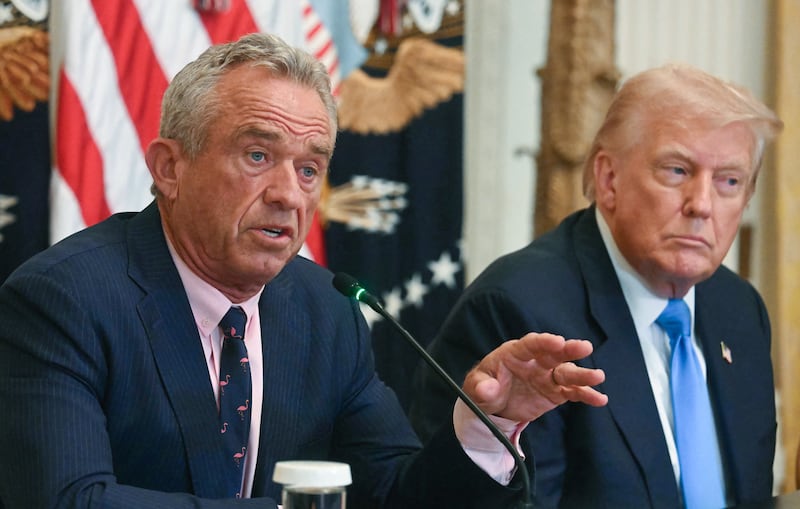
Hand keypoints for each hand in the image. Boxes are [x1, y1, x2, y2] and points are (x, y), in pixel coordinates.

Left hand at [462, 332, 606, 422]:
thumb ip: (481, 387)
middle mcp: (536, 361)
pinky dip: (586, 395)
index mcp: (516, 353)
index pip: (531, 344)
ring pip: (568, 373)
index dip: (544, 342)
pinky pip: (573, 392)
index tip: (558, 341)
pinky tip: (600, 399)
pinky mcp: (556, 391)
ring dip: (582, 374)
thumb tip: (487, 389)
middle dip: (569, 350)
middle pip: (555, 353)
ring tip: (598, 376)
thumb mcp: (476, 387)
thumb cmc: (484, 387)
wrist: (494, 405)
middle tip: (585, 347)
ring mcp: (548, 376)